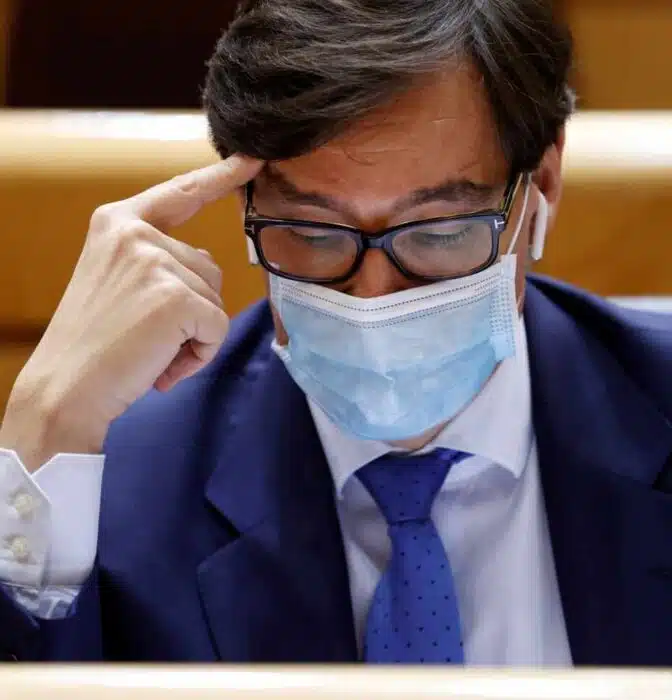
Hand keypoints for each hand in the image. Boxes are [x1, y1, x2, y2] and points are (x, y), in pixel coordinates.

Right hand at [1, 155, 262, 470]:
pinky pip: (217, 326)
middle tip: (149, 338)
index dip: (221, 177)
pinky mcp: (174, 296)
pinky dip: (201, 353)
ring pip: (215, 299)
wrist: (64, 390)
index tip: (251, 158)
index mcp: (118, 223)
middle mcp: (135, 233)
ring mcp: (154, 261)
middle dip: (192, 309)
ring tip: (153, 352)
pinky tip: (165, 366)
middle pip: (208, 267)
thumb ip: (159, 261)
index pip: (181, 192)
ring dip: (195, 334)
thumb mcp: (119, 282)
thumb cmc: (94, 344)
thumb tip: (206, 264)